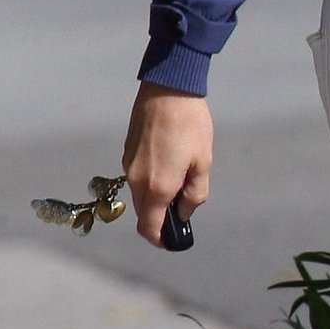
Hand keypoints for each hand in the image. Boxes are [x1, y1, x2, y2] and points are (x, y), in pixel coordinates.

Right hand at [123, 82, 212, 248]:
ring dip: (156, 197)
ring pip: (139, 195)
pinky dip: (150, 181)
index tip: (171, 240)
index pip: (149, 228)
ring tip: (180, 177)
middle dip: (160, 218)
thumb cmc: (190, 125)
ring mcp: (128, 165)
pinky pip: (137, 176)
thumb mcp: (202, 163)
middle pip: (144, 213)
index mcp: (157, 187)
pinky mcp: (127, 151)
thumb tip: (185, 213)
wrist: (168, 88)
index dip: (159, 239)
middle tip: (182, 207)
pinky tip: (169, 161)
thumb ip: (194, 194)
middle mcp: (137, 180)